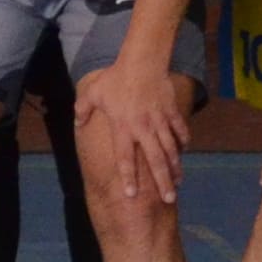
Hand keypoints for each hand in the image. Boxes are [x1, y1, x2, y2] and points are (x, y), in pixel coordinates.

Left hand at [71, 52, 193, 212]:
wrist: (141, 61)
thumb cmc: (115, 78)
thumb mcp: (94, 92)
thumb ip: (83, 109)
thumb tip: (77, 121)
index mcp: (123, 128)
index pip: (125, 158)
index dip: (128, 177)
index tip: (131, 195)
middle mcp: (143, 129)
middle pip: (155, 160)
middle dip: (163, 182)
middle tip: (168, 199)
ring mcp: (160, 121)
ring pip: (170, 149)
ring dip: (175, 167)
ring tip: (178, 182)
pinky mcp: (171, 112)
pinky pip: (180, 130)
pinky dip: (183, 141)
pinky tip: (184, 151)